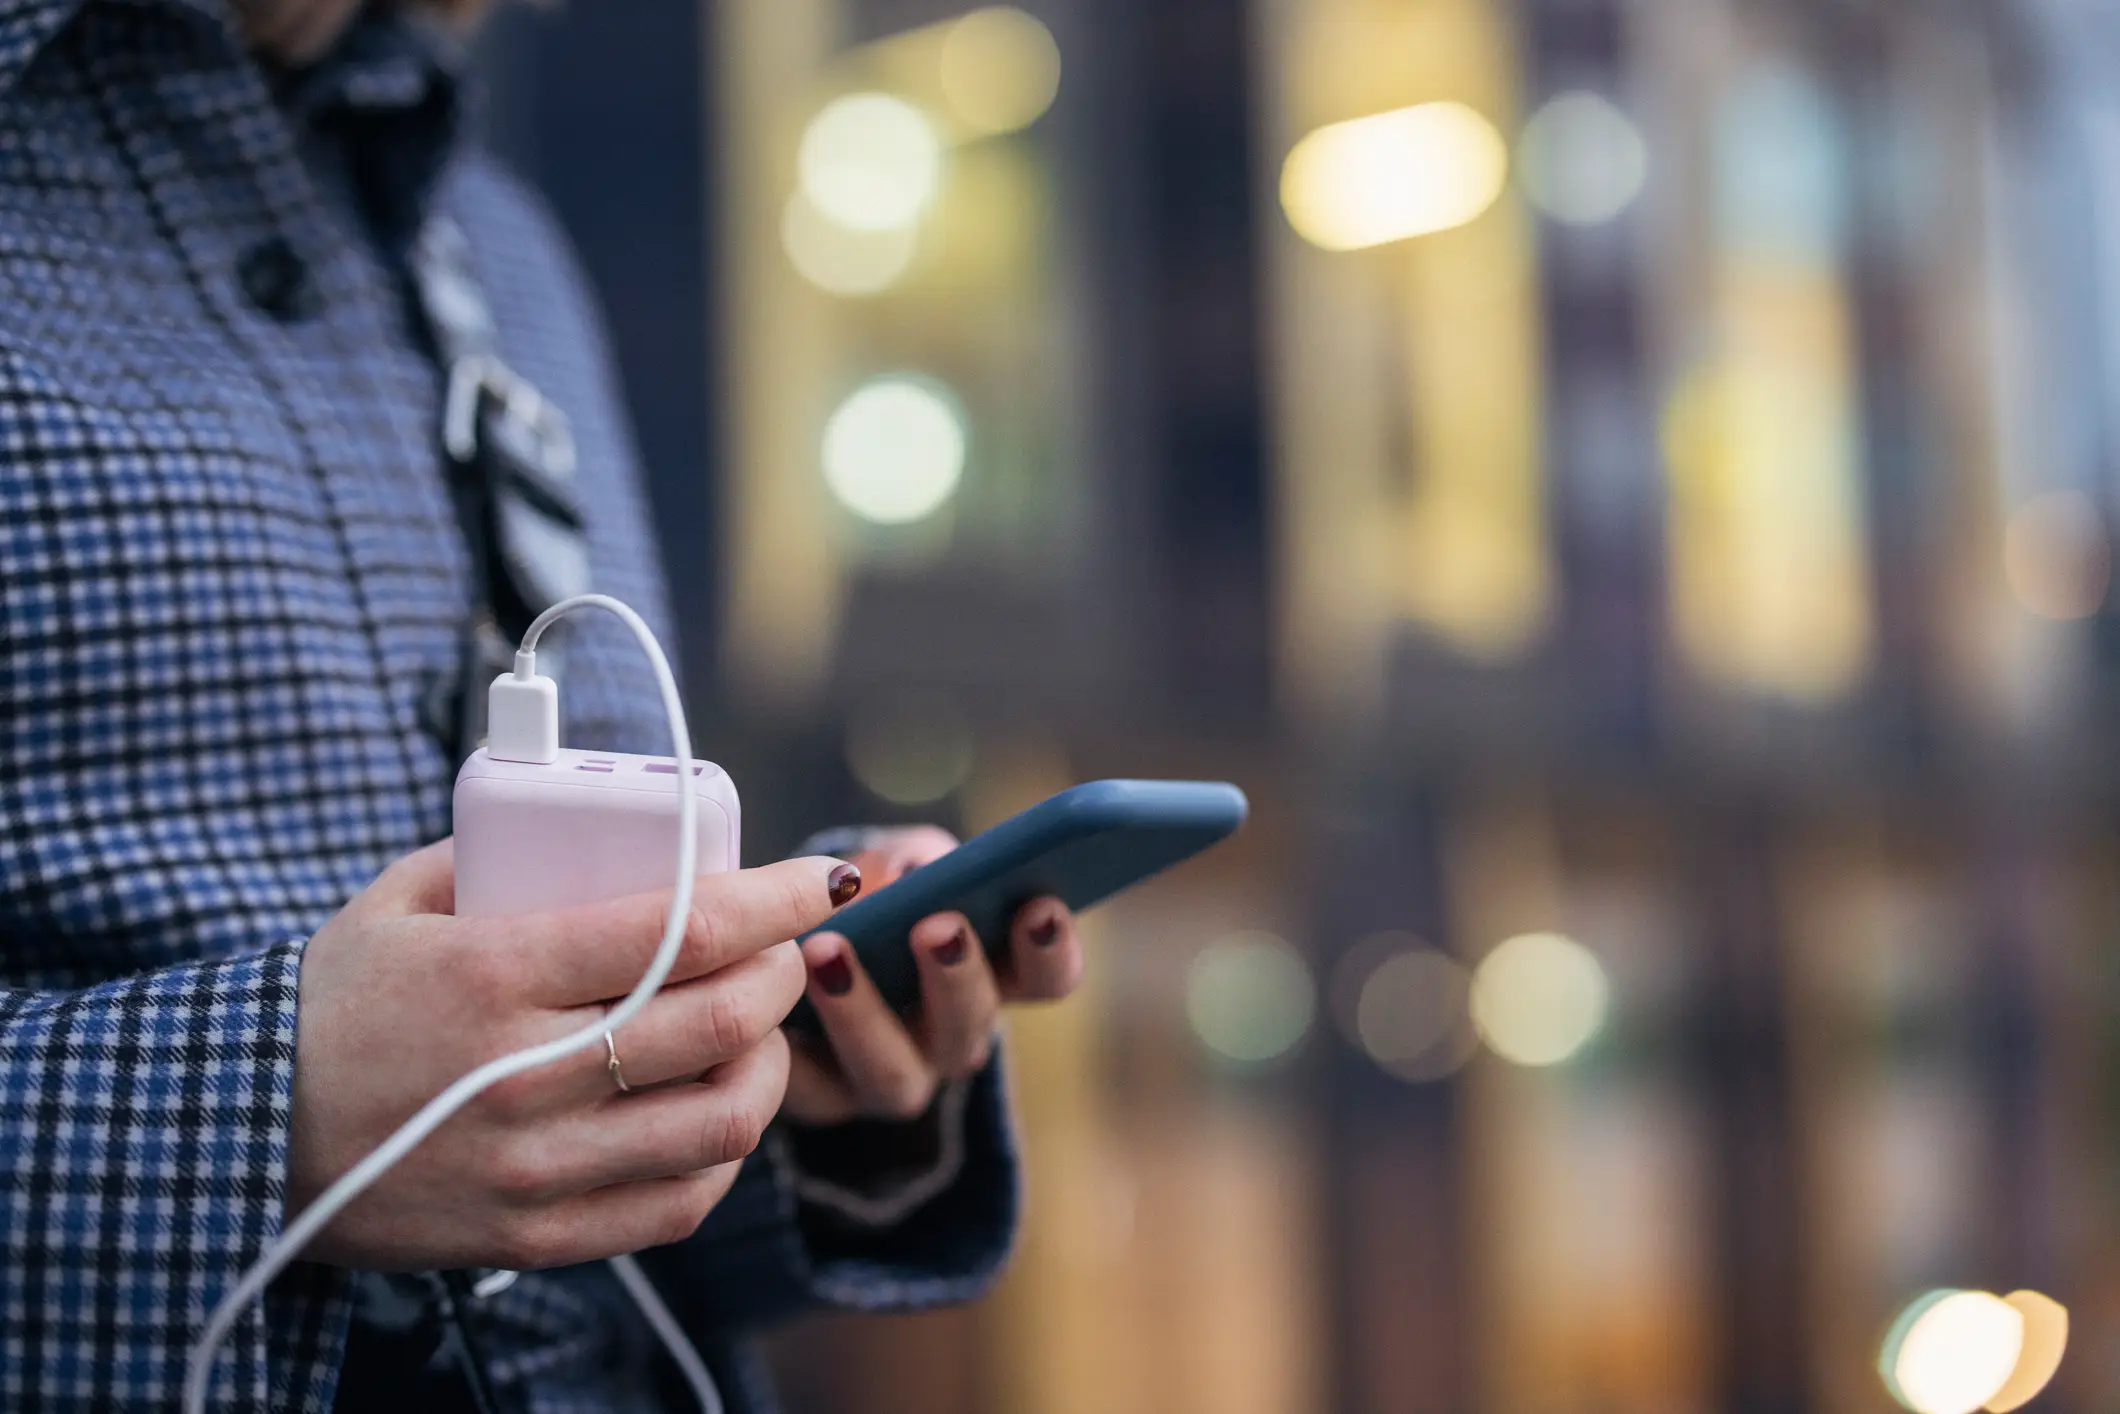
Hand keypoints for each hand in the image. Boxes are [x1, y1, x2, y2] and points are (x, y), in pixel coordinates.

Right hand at [286, 841, 861, 1270]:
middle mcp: (524, 1074)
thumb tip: (597, 825)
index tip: (817, 877)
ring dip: (772, 1065)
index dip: (770, 898)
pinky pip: (680, 1202)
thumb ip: (497, 856)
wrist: (243, 1140)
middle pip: (719, 1022)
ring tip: (762, 1030)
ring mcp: (536, 1163)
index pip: (676, 930)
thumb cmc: (331, 1006)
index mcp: (493, 973)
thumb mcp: (396, 903)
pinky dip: (726, 1152)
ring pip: (721, 1120)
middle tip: (787, 947)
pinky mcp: (539, 1232)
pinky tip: (721, 1108)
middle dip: (784, 971)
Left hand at [784, 826, 1082, 1123]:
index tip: (1039, 904)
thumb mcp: (893, 865)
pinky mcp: (820, 1101)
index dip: (1051, 948)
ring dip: (863, 1013)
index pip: (1048, 977)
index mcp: (991, 976)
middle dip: (955, 975)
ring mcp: (890, 1078)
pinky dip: (789, 1052)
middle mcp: (951, 1038)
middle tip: (935, 925)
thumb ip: (911, 856)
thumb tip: (913, 866)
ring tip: (826, 952)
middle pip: (971, 1025)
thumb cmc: (864, 900)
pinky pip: (809, 1092)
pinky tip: (770, 1010)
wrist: (789, 958)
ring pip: (894, 1073)